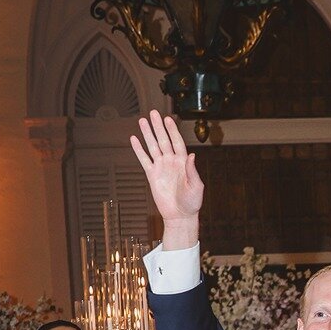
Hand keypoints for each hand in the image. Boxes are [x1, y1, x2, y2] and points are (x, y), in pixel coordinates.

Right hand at [129, 108, 203, 243]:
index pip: (177, 142)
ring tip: (142, 121)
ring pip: (152, 146)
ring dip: (147, 134)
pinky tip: (134, 139)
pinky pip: (144, 160)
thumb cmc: (192, 202)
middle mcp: (171, 162)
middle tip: (152, 113)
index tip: (167, 119)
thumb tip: (191, 155)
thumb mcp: (196, 186)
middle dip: (158, 127)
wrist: (180, 215)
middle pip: (163, 140)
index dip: (172, 130)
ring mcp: (161, 167)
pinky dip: (138, 150)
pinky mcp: (152, 175)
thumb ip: (192, 171)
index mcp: (183, 162)